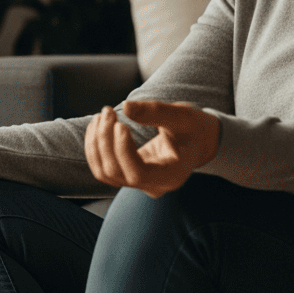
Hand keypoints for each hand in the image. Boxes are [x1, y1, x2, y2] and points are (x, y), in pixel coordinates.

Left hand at [84, 100, 219, 197]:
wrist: (198, 140)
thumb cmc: (193, 127)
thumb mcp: (182, 115)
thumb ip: (156, 112)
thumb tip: (126, 106)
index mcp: (172, 175)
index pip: (138, 173)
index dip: (122, 150)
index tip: (119, 123)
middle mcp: (154, 185)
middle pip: (116, 172)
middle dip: (105, 140)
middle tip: (108, 110)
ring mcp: (140, 184)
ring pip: (105, 173)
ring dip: (96, 143)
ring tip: (102, 115)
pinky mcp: (129, 175)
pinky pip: (104, 169)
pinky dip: (95, 147)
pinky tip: (98, 125)